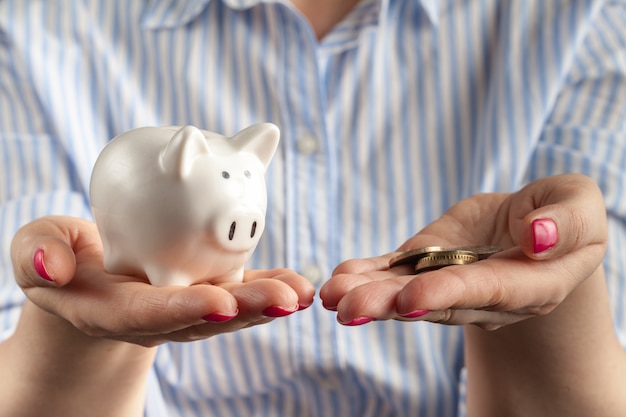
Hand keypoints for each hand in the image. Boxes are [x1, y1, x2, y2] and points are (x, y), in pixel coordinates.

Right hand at [11, 216, 315, 345]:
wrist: (91, 277)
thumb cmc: (63, 263)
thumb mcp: (36, 253)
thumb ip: (37, 255)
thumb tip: (51, 266)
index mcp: (115, 311)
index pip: (152, 314)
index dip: (184, 310)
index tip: (220, 304)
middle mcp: (159, 317)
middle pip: (204, 318)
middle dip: (246, 310)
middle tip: (286, 300)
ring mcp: (187, 307)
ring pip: (231, 307)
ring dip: (269, 301)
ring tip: (303, 291)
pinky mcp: (207, 289)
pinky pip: (241, 289)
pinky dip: (270, 286)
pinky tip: (301, 283)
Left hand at [320, 174, 607, 328]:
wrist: (534, 224)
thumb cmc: (563, 215)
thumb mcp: (580, 208)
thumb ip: (567, 222)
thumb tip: (538, 236)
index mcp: (529, 286)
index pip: (485, 293)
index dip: (447, 294)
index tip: (409, 297)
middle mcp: (483, 297)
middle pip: (435, 303)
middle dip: (390, 304)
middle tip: (349, 307)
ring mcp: (448, 282)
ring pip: (406, 292)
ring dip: (368, 294)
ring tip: (331, 294)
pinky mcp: (426, 264)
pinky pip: (395, 272)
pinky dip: (367, 274)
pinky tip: (339, 277)